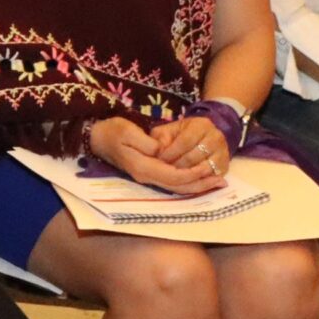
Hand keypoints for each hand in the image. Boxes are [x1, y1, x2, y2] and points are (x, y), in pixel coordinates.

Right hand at [86, 116, 226, 193]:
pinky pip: (172, 182)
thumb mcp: (127, 131)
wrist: (97, 138)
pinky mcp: (149, 174)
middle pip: (178, 187)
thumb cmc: (112, 130)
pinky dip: (188, 183)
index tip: (208, 167)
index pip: (173, 176)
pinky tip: (200, 179)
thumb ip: (147, 142)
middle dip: (200, 185)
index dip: (192, 174)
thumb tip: (163, 150)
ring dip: (197, 186)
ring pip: (176, 188)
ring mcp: (147, 177)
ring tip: (217, 183)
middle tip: (222, 182)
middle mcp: (146, 177)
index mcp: (142, 167)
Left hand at [144, 115, 231, 178]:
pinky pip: (210, 178)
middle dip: (176, 166)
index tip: (159, 159)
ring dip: (185, 175)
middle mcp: (216, 137)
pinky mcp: (225, 167)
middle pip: (193, 158)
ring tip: (174, 175)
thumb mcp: (170, 130)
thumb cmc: (182, 134)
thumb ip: (161, 138)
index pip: (184, 142)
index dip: (170, 153)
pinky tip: (185, 180)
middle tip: (164, 170)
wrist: (205, 137)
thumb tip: (157, 151)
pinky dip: (196, 181)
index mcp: (201, 125)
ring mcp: (223, 153)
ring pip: (202, 170)